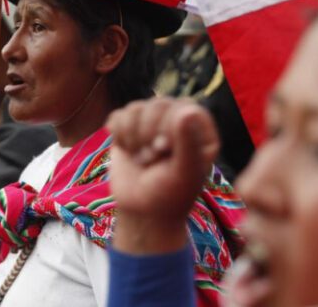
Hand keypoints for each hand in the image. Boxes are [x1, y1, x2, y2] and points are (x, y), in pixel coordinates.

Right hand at [107, 98, 219, 253]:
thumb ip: (188, 142)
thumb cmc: (170, 196)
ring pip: (135, 108)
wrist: (142, 214)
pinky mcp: (129, 129)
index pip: (184, 107)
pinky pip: (118, 115)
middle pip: (157, 104)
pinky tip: (127, 152)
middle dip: (148, 133)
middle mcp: (177, 121)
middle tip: (151, 159)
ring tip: (141, 159)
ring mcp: (151, 123)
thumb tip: (185, 111)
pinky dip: (118, 134)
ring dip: (132, 137)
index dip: (169, 125)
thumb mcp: (184, 173)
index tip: (164, 149)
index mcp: (199, 130)